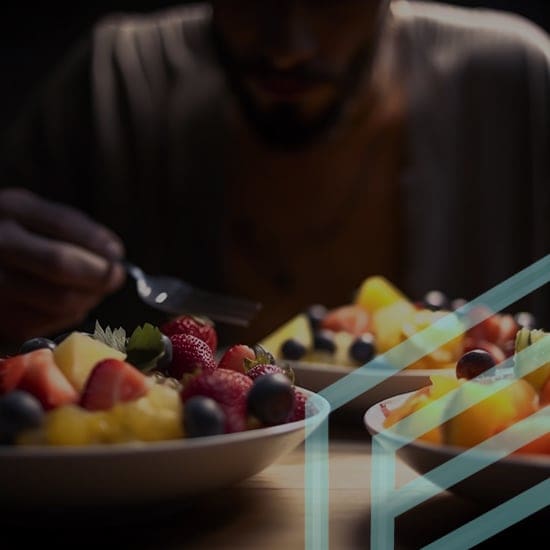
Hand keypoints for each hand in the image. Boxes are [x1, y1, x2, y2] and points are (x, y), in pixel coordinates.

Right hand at [0, 187, 125, 342]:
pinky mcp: (2, 319)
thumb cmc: (20, 242)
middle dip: (99, 274)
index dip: (97, 242)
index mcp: (12, 209)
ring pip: (61, 299)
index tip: (117, 254)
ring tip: (94, 291)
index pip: (63, 225)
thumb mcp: (38, 220)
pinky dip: (70, 314)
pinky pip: (51, 322)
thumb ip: (76, 231)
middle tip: (115, 277)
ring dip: (90, 298)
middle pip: (60, 264)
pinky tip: (69, 304)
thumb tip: (114, 254)